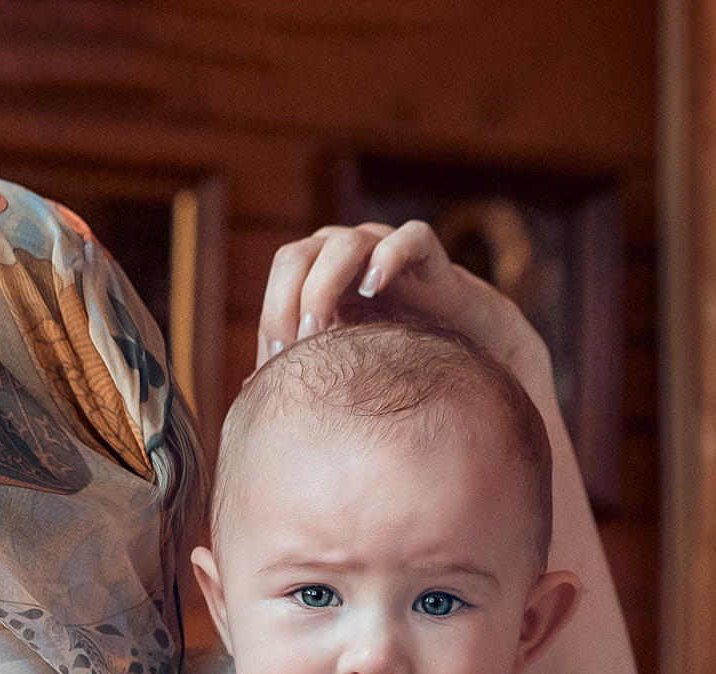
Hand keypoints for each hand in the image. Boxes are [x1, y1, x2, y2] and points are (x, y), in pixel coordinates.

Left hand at [255, 221, 539, 375]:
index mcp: (318, 271)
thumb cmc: (394, 348)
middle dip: (290, 300)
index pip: (282, 279)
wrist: (465, 339)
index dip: (273, 317)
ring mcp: (384, 246)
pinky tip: (375, 288)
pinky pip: (409, 238)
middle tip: (296, 346)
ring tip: (324, 329)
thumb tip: (250, 393)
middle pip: (298, 253)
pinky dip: (389, 257)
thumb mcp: (343, 359)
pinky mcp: (427, 252)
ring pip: (344, 242)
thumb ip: (303, 366)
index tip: (275, 365)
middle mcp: (345, 252)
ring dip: (325, 284)